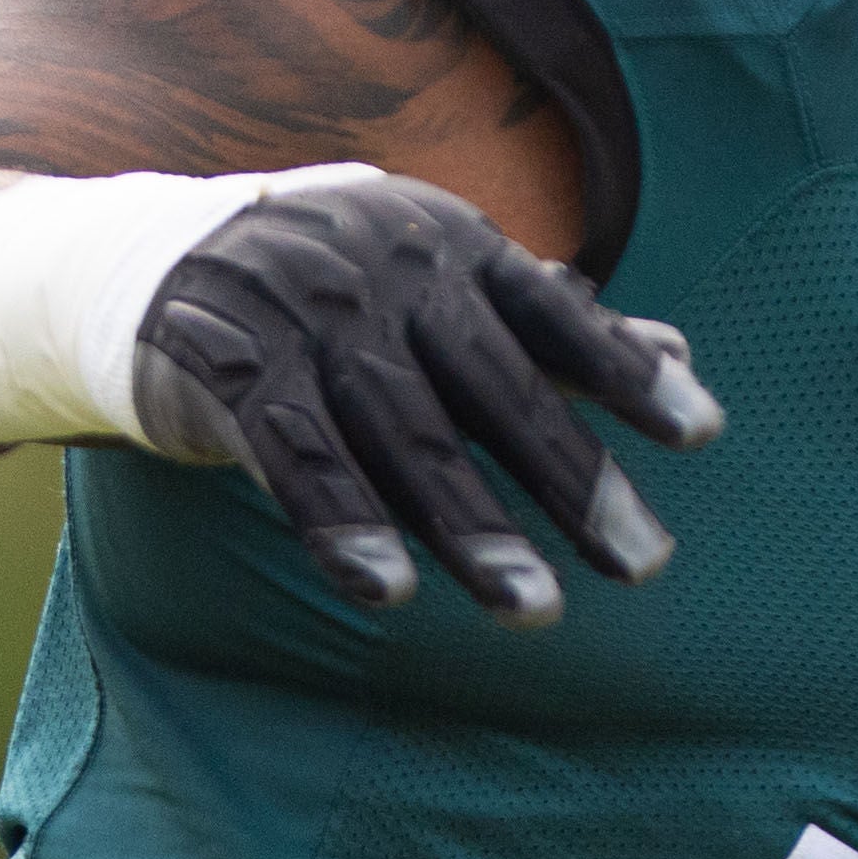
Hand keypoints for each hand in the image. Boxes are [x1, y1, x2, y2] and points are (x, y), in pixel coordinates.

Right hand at [123, 170, 717, 622]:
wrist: (151, 261)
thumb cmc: (340, 292)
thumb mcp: (446, 290)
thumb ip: (557, 328)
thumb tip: (680, 351)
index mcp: (454, 248)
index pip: (558, 316)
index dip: (629, 373)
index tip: (705, 433)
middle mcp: (388, 273)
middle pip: (497, 390)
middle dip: (573, 482)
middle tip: (645, 564)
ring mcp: (306, 318)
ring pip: (406, 437)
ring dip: (472, 528)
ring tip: (536, 610)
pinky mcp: (230, 367)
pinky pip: (296, 458)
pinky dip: (345, 525)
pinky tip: (392, 590)